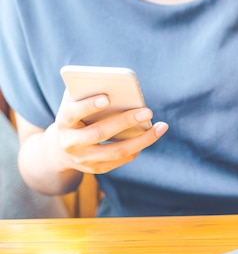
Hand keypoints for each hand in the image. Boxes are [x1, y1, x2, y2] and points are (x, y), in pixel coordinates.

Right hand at [47, 91, 167, 173]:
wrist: (60, 149)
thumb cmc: (74, 117)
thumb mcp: (74, 104)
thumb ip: (86, 92)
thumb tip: (113, 84)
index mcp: (63, 123)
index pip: (72, 113)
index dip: (88, 106)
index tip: (107, 98)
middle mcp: (70, 143)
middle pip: (100, 133)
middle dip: (125, 121)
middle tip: (148, 111)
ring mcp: (83, 159)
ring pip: (116, 151)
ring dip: (142, 139)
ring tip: (161, 127)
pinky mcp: (96, 169)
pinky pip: (121, 159)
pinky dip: (138, 147)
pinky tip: (152, 135)